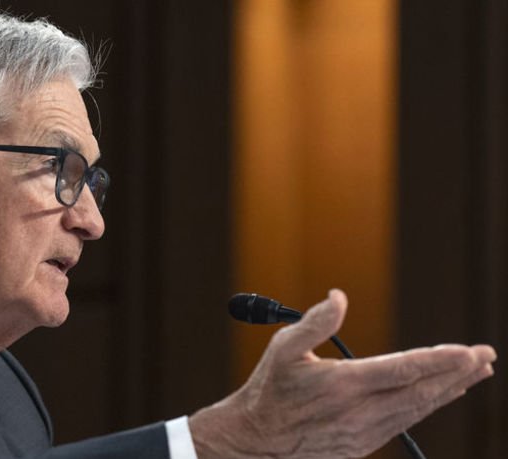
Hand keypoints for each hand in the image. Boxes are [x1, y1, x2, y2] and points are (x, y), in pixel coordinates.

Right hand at [188, 289, 495, 458]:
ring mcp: (364, 433)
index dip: (440, 360)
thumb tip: (339, 296)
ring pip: (417, 410)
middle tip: (485, 357)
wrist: (257, 439)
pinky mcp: (362, 446)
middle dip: (457, 373)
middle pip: (421, 392)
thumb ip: (315, 322)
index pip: (404, 370)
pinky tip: (436, 396)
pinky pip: (403, 424)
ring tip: (473, 374)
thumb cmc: (270, 388)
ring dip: (448, 391)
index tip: (470, 351)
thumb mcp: (284, 348)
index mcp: (343, 384)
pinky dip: (425, 407)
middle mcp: (360, 412)